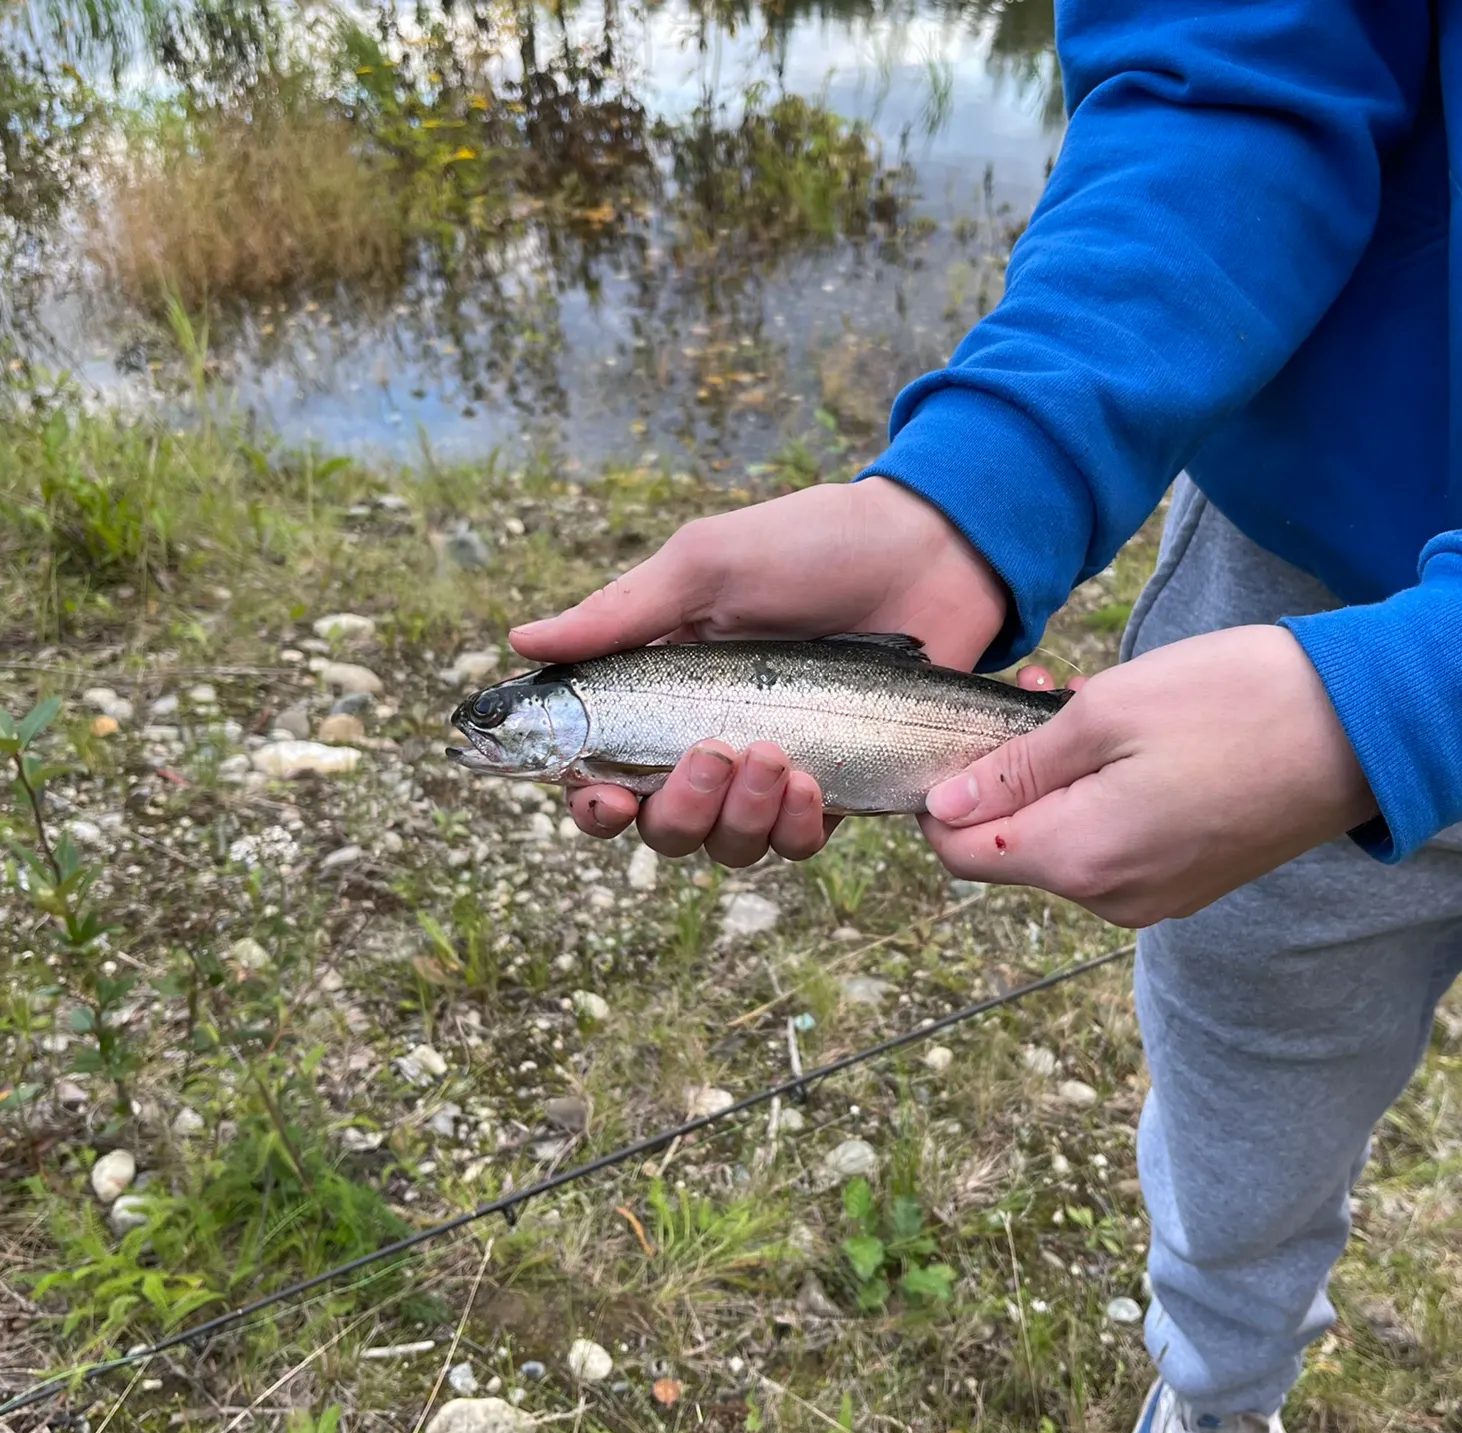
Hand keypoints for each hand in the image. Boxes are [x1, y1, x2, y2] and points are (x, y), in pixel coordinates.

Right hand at [510, 477, 1008, 862]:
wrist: (930, 552)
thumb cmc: (811, 544)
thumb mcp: (707, 566)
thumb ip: (621, 614)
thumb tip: (518, 642)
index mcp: (663, 688)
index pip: (601, 769)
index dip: (589, 798)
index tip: (601, 793)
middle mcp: (707, 739)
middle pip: (660, 827)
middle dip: (677, 809)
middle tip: (716, 752)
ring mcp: (770, 769)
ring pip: (725, 846)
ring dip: (738, 818)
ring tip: (775, 758)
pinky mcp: (833, 786)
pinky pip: (795, 842)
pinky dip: (794, 826)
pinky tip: (810, 780)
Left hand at [920, 625, 1378, 926]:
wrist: (1362, 727)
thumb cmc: (1234, 704)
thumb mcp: (1105, 714)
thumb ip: (1015, 770)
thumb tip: (944, 809)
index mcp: (1081, 859)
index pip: (960, 854)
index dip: (943, 798)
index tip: (968, 736)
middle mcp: (1110, 899)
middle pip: (1009, 850)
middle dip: (1006, 779)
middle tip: (1039, 697)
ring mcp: (1153, 897)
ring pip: (1060, 846)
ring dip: (1054, 783)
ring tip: (1087, 709)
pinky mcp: (1186, 882)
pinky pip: (1110, 849)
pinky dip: (1097, 801)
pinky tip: (1124, 745)